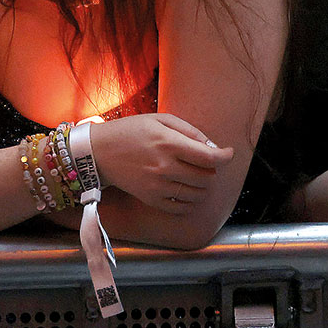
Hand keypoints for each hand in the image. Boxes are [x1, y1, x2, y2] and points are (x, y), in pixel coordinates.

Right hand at [90, 112, 234, 214]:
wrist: (99, 152)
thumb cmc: (130, 131)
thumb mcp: (159, 119)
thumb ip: (189, 131)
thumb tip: (213, 147)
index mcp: (168, 143)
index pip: (209, 158)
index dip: (225, 157)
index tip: (227, 154)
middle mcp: (165, 166)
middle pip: (206, 177)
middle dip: (211, 170)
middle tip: (202, 162)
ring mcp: (158, 186)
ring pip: (197, 194)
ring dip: (202, 185)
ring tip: (193, 175)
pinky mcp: (151, 199)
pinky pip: (182, 207)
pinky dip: (189, 201)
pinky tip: (184, 189)